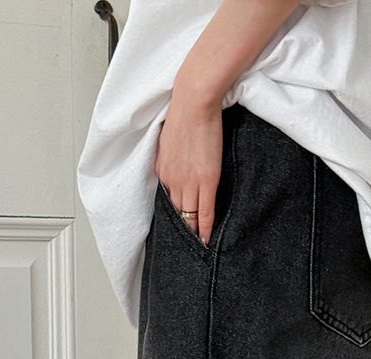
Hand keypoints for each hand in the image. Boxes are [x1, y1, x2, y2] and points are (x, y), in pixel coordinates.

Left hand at [155, 93, 223, 244]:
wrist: (194, 102)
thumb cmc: (183, 114)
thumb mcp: (166, 138)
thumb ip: (167, 157)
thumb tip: (166, 168)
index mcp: (164, 170)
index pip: (169, 199)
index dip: (175, 212)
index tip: (180, 222)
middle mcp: (173, 180)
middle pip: (178, 211)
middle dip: (182, 225)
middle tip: (187, 241)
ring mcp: (190, 182)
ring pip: (189, 215)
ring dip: (193, 230)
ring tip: (197, 244)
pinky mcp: (207, 181)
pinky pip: (205, 211)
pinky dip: (205, 227)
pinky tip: (206, 238)